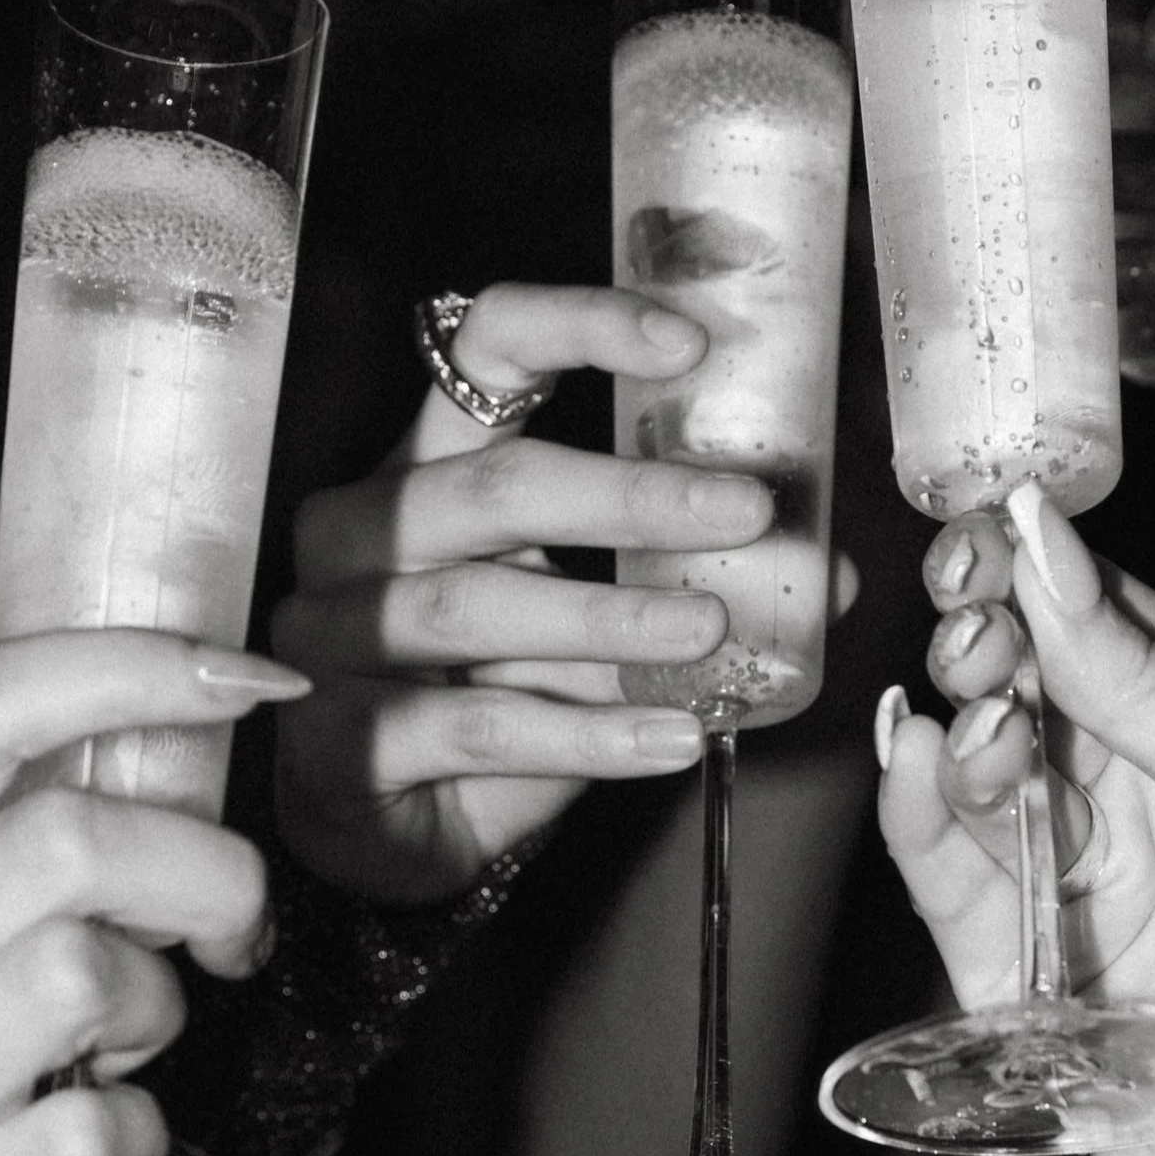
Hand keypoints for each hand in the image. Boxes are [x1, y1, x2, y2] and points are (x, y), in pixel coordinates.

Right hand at [0, 630, 289, 1155]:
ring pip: (93, 973)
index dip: (129, 667)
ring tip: (126, 1056)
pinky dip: (137, 1144)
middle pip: (76, 837)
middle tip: (224, 931)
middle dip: (206, 869)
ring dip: (160, 1012)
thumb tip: (100, 818)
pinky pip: (103, 1134)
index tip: (237, 679)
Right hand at [272, 283, 774, 900]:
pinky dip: (585, 735)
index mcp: (426, 463)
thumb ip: (681, 581)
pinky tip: (670, 739)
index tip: (687, 344)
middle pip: (494, 487)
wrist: (395, 829)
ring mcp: (330, 631)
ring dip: (609, 620)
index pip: (485, 350)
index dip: (580, 326)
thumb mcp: (591, 622)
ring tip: (710, 632)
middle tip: (742, 512)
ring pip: (478, 609)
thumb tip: (824, 569)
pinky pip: (475, 726)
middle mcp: (360, 530)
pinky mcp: (333, 740)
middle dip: (630, 498)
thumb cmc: (491, 693)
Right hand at [875, 487, 1154, 1155]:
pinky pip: (941, 868)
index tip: (978, 532)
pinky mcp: (1008, 962)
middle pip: (1017, 682)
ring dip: (961, 730)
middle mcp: (1126, 788)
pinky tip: (915, 759)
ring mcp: (1063, 873)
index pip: (1094, 614)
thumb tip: (1043, 550)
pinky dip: (915, 809)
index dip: (1029, 569)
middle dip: (981, 643)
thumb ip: (1152, 676)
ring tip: (981, 726)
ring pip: (971, 768)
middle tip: (971, 631)